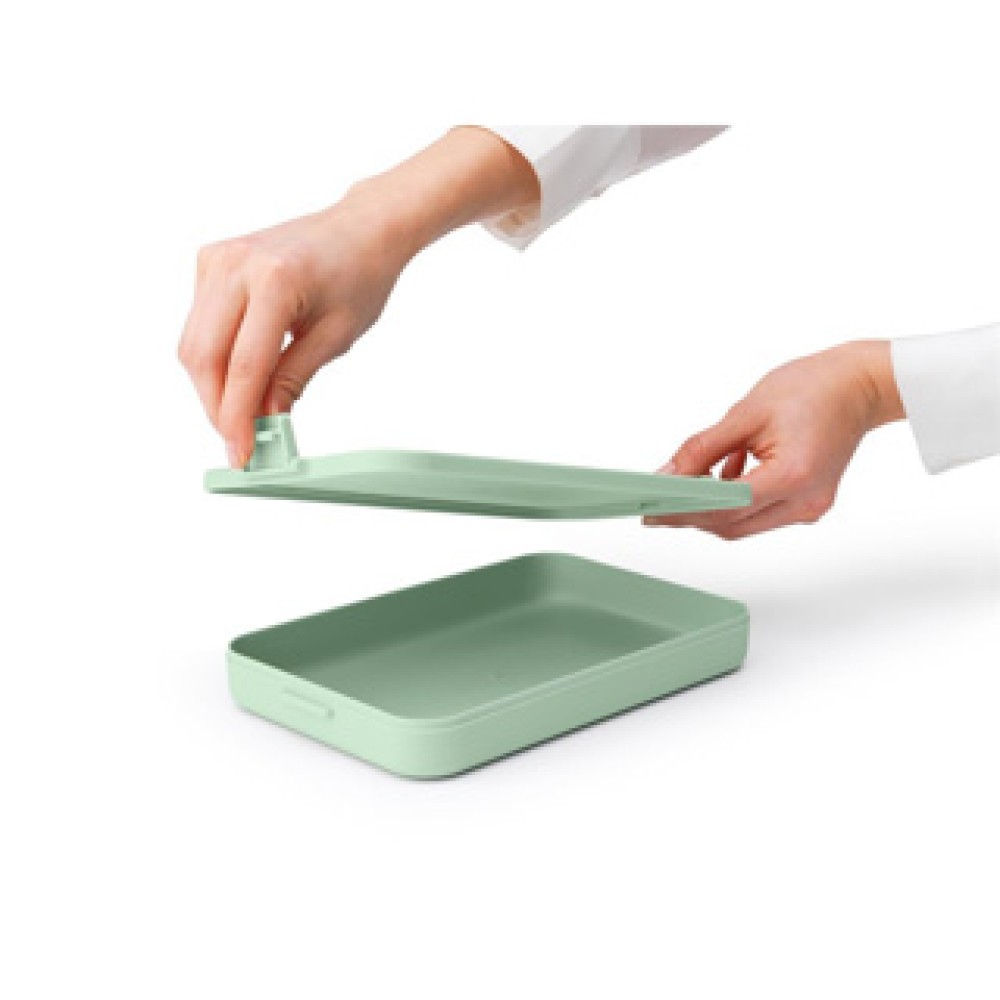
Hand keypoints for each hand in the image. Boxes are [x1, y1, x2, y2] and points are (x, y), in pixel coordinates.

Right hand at [179, 127, 536, 466]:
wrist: (360, 229)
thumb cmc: (359, 276)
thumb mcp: (336, 337)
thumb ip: (292, 380)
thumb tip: (263, 421)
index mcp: (275, 281)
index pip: (245, 366)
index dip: (238, 417)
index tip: (241, 453)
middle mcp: (236, 264)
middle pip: (205, 356)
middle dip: (217, 407)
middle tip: (240, 440)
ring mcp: (217, 258)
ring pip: (193, 343)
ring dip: (212, 386)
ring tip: (244, 412)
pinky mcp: (209, 260)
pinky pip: (199, 322)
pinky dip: (215, 356)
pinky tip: (243, 370)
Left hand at [644, 340, 904, 538]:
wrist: (859, 385)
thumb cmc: (813, 388)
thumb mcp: (745, 412)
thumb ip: (702, 448)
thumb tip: (669, 474)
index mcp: (793, 476)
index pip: (726, 509)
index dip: (683, 511)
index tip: (652, 509)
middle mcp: (805, 501)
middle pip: (733, 525)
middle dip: (690, 516)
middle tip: (653, 506)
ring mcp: (809, 506)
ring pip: (744, 523)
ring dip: (710, 508)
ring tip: (681, 488)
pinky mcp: (807, 502)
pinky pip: (759, 511)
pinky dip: (733, 500)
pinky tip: (720, 475)